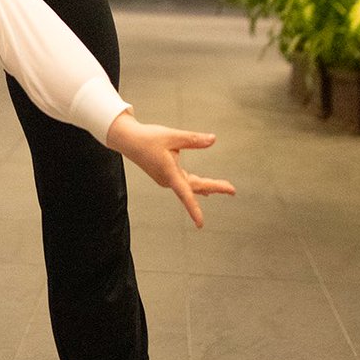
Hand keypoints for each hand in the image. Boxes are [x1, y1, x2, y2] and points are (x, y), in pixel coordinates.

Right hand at [107, 110, 235, 227]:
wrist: (128, 139)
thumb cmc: (147, 138)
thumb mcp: (172, 136)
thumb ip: (193, 140)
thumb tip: (213, 140)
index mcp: (169, 173)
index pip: (185, 193)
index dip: (193, 209)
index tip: (200, 224)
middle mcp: (168, 180)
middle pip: (194, 187)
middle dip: (213, 187)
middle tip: (232, 190)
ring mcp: (166, 179)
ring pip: (190, 186)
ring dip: (206, 186)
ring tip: (223, 187)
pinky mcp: (165, 175)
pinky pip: (184, 184)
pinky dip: (196, 185)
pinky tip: (203, 189)